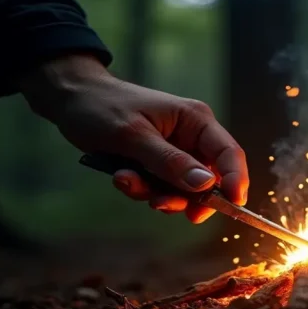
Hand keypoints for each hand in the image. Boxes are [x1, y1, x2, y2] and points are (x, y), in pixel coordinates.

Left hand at [18, 54, 248, 222]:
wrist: (71, 102)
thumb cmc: (102, 108)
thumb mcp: (134, 137)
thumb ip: (170, 162)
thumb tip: (206, 185)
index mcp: (195, 121)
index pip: (228, 154)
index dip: (236, 181)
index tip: (233, 206)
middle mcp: (190, 138)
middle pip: (208, 180)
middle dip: (183, 196)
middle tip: (159, 203)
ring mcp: (174, 153)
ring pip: (182, 190)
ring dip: (155, 193)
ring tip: (125, 180)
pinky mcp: (156, 165)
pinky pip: (160, 188)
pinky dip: (142, 189)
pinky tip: (120, 176)